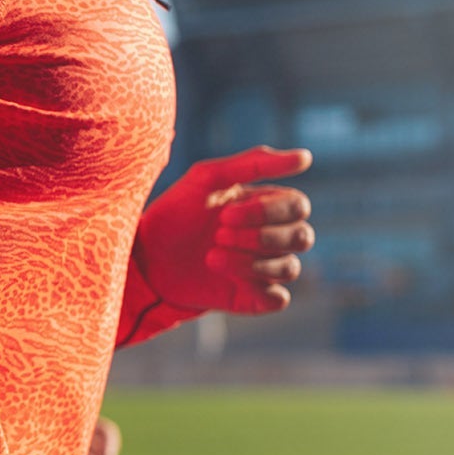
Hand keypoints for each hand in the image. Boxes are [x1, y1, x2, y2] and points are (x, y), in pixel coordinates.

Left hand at [137, 146, 313, 313]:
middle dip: (260, 236)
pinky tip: (224, 276)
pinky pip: (278, 297)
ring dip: (251, 261)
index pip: (298, 206)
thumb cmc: (177, 212)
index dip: (267, 211)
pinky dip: (256, 286)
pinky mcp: (255, 297)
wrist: (147, 256)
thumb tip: (306, 157)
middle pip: (302, 237)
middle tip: (219, 234)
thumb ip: (254, 163)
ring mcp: (266, 269)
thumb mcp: (208, 178)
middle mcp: (274, 237)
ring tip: (212, 256)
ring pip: (290, 268)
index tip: (225, 213)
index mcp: (268, 206)